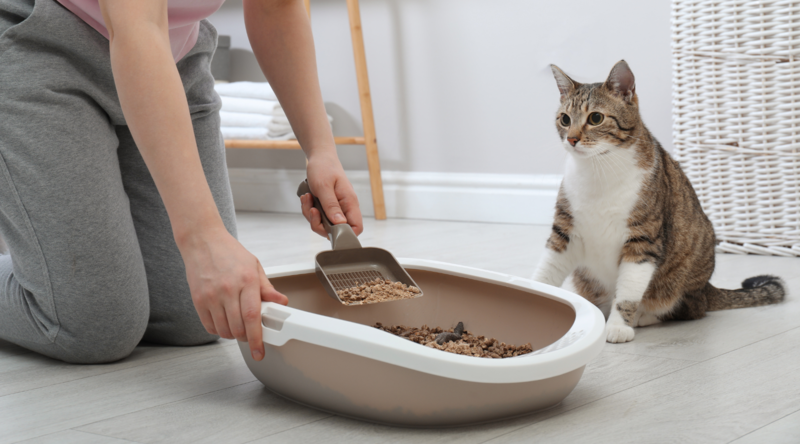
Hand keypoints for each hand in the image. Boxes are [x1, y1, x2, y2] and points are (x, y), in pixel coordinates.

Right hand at [179, 225, 287, 361]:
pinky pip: (209, 326)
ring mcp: (211, 296)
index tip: (260, 351)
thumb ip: (267, 288)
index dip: (257, 338)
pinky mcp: (198, 300)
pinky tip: (224, 322)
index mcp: (246, 280)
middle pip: (238, 328)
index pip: (253, 317)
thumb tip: (282, 302)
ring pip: (223, 330)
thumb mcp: (254, 266)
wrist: (202, 241)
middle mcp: (228, 289)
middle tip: (250, 336)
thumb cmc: (229, 252)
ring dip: (233, 335)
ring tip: (238, 326)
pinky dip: (218, 330)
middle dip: (246, 338)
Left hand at [301, 152, 362, 236]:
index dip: (345, 234)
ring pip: (324, 224)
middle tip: (313, 210)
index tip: (329, 229)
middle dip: (319, 224)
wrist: (319, 157)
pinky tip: (307, 198)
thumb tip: (340, 224)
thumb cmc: (324, 167)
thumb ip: (331, 206)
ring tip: (308, 199)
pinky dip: (309, 210)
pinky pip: (318, 217)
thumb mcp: (324, 187)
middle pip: (337, 230)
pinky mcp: (327, 207)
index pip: (356, 227)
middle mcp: (344, 207)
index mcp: (350, 202)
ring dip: (311, 215)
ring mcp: (336, 208)